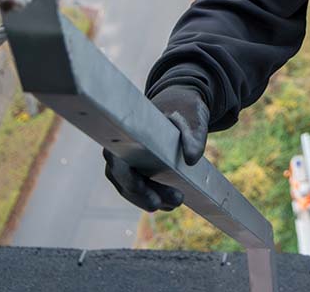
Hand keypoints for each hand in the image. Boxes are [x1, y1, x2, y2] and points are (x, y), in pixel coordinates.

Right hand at [103, 86, 209, 211]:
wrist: (183, 107)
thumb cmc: (184, 109)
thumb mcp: (193, 117)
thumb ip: (193, 135)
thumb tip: (191, 158)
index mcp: (128, 132)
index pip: (117, 159)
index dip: (125, 176)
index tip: (139, 185)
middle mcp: (121, 150)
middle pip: (125, 180)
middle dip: (145, 195)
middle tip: (174, 201)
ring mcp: (128, 163)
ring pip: (132, 189)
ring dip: (151, 199)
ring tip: (175, 203)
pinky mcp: (139, 172)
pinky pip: (141, 189)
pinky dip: (155, 197)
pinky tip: (171, 203)